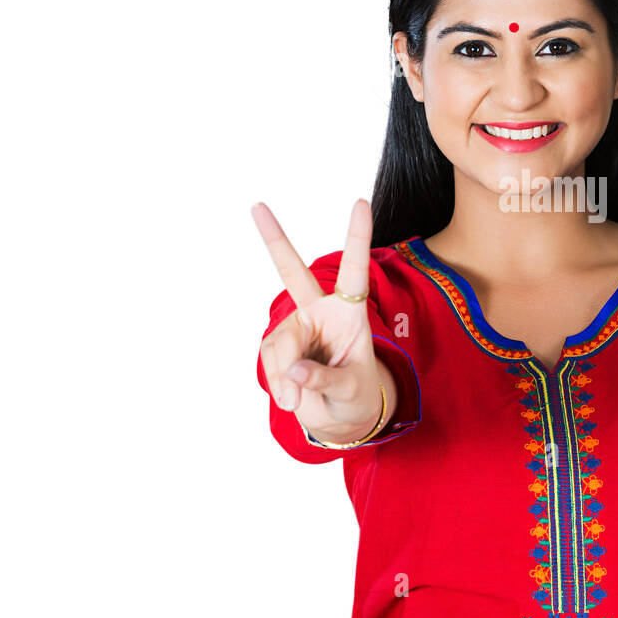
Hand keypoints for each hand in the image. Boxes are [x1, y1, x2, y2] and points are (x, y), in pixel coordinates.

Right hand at [252, 198, 382, 437]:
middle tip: (257, 206)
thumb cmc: (356, 395)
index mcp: (351, 311)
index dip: (358, 237)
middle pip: (292, 273)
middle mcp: (321, 311)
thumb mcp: (351, 390)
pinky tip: (290, 398)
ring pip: (279, 341)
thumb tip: (293, 370)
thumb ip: (324, 379)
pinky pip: (270, 360)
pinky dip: (277, 382)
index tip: (361, 202)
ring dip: (284, 374)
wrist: (340, 416)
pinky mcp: (280, 345)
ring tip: (297, 400)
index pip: (354, 270)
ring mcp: (297, 326)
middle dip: (275, 239)